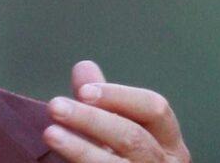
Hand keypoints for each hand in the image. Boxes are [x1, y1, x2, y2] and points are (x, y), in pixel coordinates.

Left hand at [42, 61, 190, 161]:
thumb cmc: (123, 158)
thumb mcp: (117, 128)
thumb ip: (102, 101)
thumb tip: (84, 67)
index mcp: (168, 140)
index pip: (154, 108)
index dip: (118, 96)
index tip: (83, 91)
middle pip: (132, 137)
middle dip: (91, 119)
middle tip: (55, 106)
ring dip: (80, 148)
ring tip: (50, 133)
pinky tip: (57, 159)